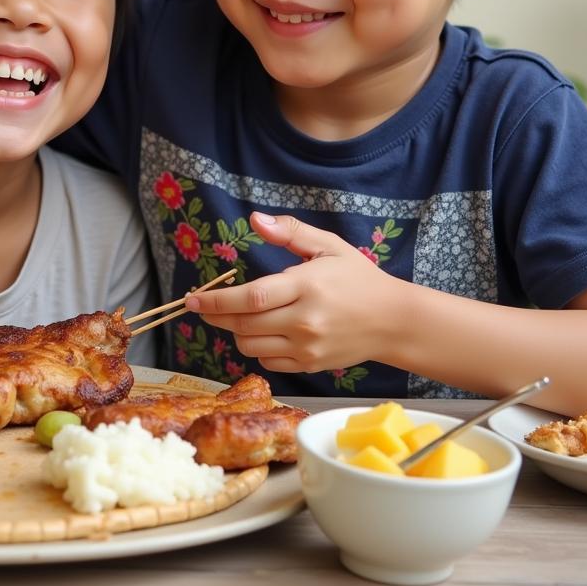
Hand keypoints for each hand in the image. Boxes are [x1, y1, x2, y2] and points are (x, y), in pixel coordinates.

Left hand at [184, 212, 403, 372]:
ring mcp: (307, 347)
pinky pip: (267, 361)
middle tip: (202, 306)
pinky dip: (256, 348)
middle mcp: (304, 320)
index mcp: (305, 286)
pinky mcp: (310, 365)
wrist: (394, 321)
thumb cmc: (359, 278)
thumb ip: (290, 232)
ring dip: (234, 331)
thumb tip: (255, 220)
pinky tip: (261, 332)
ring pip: (250, 346)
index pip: (250, 297)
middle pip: (243, 324)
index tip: (192, 299)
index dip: (216, 300)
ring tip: (236, 316)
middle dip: (216, 316)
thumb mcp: (328, 246)